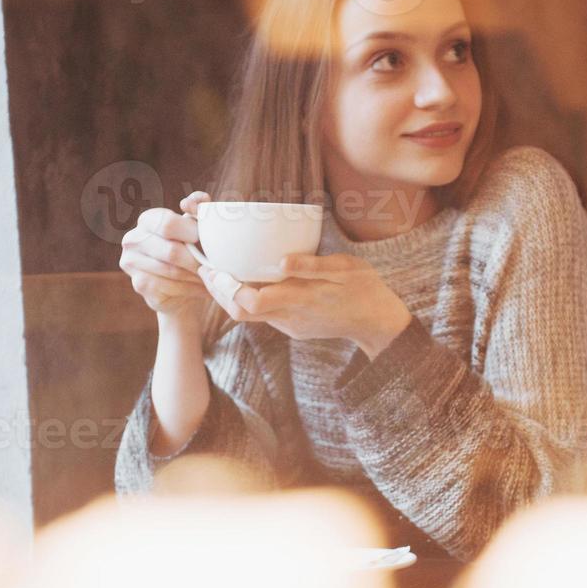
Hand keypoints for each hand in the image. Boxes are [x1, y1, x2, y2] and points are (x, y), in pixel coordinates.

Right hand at [120, 192, 212, 322]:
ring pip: (173, 272)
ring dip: (197, 277)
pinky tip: (202, 288)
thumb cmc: (190, 248)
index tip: (207, 242)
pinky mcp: (139, 285)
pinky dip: (191, 289)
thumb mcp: (197, 227)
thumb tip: (197, 199)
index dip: (193, 233)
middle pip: (171, 252)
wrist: (181, 283)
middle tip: (215, 266)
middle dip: (197, 260)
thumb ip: (199, 209)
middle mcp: (133, 239)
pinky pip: (170, 288)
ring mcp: (131, 263)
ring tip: (212, 277)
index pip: (168, 224)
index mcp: (147, 219)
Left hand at [199, 253, 411, 357]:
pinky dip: (249, 299)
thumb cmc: (365, 288)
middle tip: (207, 267)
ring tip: (220, 271)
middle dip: (218, 292)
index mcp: (299, 301)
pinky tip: (247, 280)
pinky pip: (263, 314)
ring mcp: (290, 325)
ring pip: (249, 315)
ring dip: (231, 296)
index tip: (211, 266)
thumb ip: (312, 266)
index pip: (246, 302)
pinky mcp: (294, 326)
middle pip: (239, 312)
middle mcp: (289, 318)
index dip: (224, 286)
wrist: (379, 321)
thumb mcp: (344, 269)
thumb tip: (282, 261)